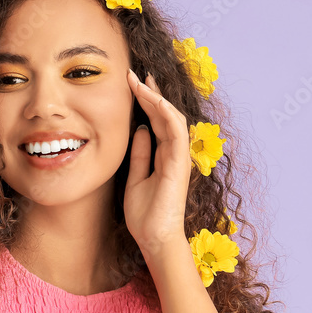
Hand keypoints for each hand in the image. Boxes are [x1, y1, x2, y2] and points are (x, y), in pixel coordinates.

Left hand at [123, 69, 191, 260]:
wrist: (154, 238)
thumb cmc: (145, 214)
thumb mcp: (135, 177)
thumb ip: (140, 155)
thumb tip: (139, 131)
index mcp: (164, 156)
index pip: (156, 121)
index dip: (146, 102)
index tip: (132, 84)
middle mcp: (174, 154)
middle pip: (165, 115)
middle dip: (152, 93)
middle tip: (136, 74)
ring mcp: (179, 158)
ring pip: (173, 119)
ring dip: (157, 99)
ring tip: (141, 81)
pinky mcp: (180, 165)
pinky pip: (178, 134)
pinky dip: (167, 116)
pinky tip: (155, 101)